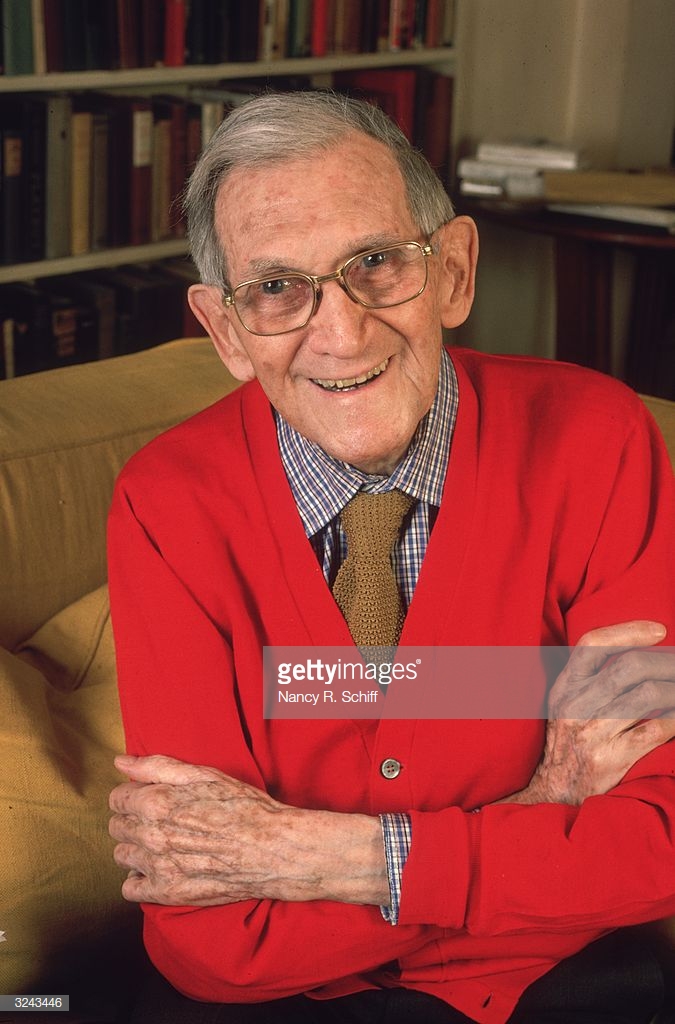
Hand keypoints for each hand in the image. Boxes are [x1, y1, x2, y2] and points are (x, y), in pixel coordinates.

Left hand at [109, 754, 386, 906]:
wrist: (272, 849)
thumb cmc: (243, 807)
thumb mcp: (205, 775)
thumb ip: (158, 767)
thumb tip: (121, 761)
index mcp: (156, 803)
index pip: (117, 799)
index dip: (132, 794)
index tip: (148, 796)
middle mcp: (151, 836)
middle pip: (117, 827)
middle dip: (132, 819)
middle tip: (158, 817)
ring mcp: (157, 867)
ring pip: (122, 856)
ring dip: (135, 847)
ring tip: (160, 842)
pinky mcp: (168, 893)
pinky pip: (131, 889)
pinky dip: (139, 879)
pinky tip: (159, 868)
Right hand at [505, 621, 674, 805]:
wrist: (554, 790)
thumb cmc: (567, 741)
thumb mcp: (565, 703)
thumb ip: (590, 678)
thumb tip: (638, 655)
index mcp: (565, 686)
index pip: (593, 643)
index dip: (628, 631)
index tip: (660, 630)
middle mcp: (575, 704)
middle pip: (628, 667)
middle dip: (666, 661)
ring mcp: (592, 732)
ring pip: (646, 695)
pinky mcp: (610, 758)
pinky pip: (654, 730)